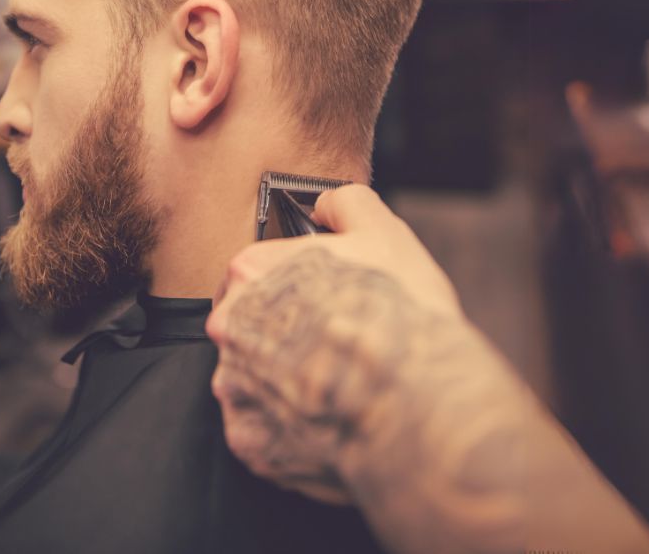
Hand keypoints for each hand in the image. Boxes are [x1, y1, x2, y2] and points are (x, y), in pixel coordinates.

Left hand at [207, 187, 648, 553]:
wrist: (417, 403)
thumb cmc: (397, 315)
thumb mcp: (382, 230)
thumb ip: (346, 204)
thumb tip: (327, 204)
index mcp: (250, 273)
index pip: (261, 272)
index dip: (300, 284)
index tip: (326, 300)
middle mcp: (230, 333)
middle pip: (255, 328)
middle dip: (291, 335)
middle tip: (339, 343)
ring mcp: (238, 393)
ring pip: (258, 382)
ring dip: (291, 384)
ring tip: (342, 385)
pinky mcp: (253, 445)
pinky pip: (267, 433)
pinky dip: (294, 429)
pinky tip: (332, 418)